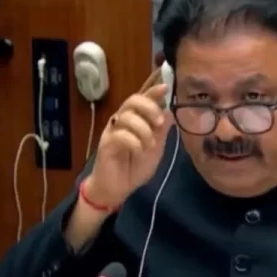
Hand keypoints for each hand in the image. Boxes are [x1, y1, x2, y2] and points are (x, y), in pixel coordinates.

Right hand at [81, 84, 171, 208]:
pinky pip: (120, 135)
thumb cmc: (135, 167)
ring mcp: (112, 131)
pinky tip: (138, 151)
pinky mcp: (106, 144)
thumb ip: (161, 132)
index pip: (142, 99)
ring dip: (143, 130)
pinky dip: (133, 142)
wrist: (118, 189)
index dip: (153, 92)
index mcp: (134, 120)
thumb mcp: (155, 149)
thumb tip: (170, 112)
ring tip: (149, 146)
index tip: (165, 88)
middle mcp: (121, 121)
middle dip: (148, 107)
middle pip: (131, 101)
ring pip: (126, 117)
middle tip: (159, 122)